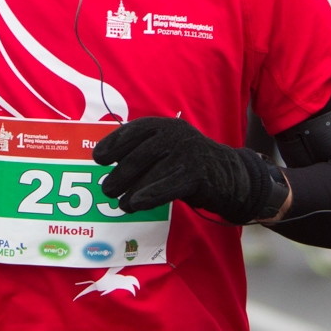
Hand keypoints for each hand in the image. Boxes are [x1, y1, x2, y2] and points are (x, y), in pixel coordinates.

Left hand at [94, 117, 281, 225]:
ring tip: (121, 204)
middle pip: (138, 155)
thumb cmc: (189, 166)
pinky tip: (137, 203)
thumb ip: (143, 155)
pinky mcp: (198, 173)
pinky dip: (150, 194)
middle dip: (119, 174)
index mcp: (164, 126)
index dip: (114, 144)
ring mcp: (187, 152)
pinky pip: (168, 185)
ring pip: (151, 172)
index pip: (133, 131)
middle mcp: (175, 134)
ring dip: (131, 190)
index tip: (98, 159)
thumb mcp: (166, 152)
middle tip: (107, 189)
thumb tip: (108, 172)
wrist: (231, 177)